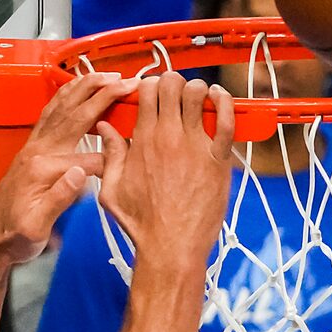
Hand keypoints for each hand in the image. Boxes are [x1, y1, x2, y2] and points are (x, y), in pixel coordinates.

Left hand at [0, 74, 132, 265]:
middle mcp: (39, 150)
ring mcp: (34, 146)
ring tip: (105, 75)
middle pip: (75, 115)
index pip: (90, 158)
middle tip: (126, 81)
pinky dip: (66, 96)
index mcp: (44, 169)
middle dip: (102, 95)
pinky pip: (50, 113)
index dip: (113, 158)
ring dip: (84, 87)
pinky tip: (75, 89)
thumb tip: (82, 172)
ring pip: (62, 107)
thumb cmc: (15, 237)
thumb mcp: (37, 228)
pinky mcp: (31, 148)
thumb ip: (59, 198)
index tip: (135, 154)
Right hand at [96, 74, 234, 274]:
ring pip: (199, 94)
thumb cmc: (143, 225)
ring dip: (198, 90)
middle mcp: (169, 137)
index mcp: (143, 140)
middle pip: (172, 85)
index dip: (150, 86)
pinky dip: (225, 103)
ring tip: (197, 100)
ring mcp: (196, 146)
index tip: (153, 96)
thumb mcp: (111, 190)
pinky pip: (226, 120)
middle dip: (172, 83)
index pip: (147, 90)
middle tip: (175, 95)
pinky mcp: (218, 160)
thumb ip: (109, 155)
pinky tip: (220, 100)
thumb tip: (105, 129)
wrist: (170, 248)